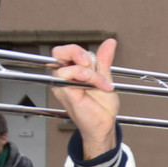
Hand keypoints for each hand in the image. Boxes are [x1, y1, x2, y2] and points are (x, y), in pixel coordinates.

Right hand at [51, 38, 118, 158]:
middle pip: (58, 53)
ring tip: (102, 84)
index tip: (91, 58)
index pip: (66, 51)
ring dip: (90, 72)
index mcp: (72, 71)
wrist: (105, 123)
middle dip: (75, 52)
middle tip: (89, 62)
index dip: (76, 50)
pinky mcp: (65, 92)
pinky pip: (70, 76)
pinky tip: (99, 86)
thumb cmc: (102, 106)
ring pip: (68, 65)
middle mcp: (65, 76)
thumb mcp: (106, 77)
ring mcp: (63, 84)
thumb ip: (104, 60)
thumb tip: (110, 43)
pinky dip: (88, 77)